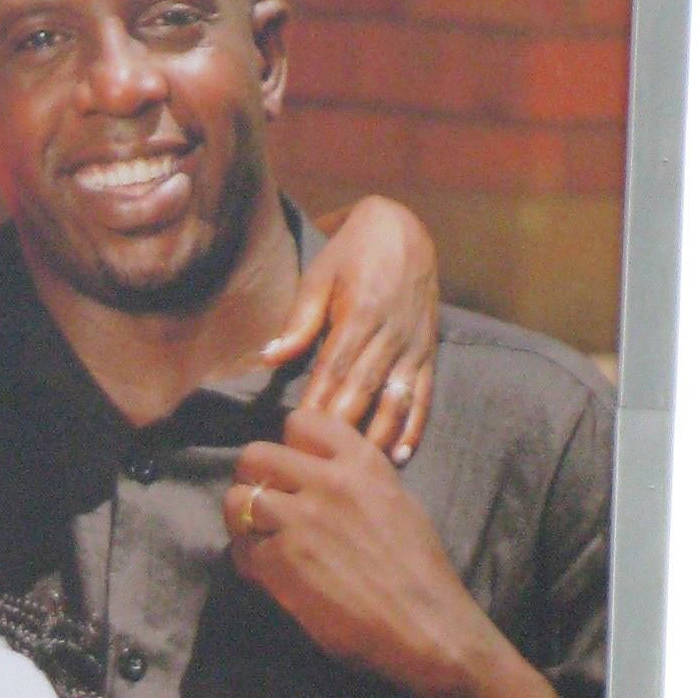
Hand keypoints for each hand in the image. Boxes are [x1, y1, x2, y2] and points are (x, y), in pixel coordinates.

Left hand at [224, 406, 487, 697]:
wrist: (425, 625)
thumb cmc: (418, 572)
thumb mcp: (395, 502)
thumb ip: (355, 482)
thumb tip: (320, 476)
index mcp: (362, 461)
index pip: (300, 422)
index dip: (289, 449)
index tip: (295, 474)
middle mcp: (328, 482)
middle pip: (256, 455)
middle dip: (254, 480)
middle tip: (266, 508)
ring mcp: (300, 521)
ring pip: (238, 499)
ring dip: (243, 521)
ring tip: (263, 543)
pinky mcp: (281, 563)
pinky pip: (241, 548)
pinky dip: (248, 562)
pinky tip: (270, 577)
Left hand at [261, 197, 438, 460]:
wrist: (404, 227)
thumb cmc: (353, 252)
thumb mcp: (321, 274)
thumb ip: (299, 320)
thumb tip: (270, 357)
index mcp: (360, 313)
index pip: (334, 368)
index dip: (317, 402)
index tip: (298, 434)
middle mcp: (390, 334)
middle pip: (363, 390)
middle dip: (343, 428)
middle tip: (321, 468)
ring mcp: (412, 345)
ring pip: (395, 399)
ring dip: (378, 436)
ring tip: (358, 471)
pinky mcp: (427, 352)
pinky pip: (423, 395)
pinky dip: (413, 426)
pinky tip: (398, 456)